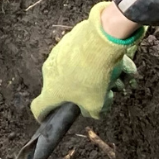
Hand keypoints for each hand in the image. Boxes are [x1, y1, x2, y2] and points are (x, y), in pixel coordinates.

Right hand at [30, 2, 140, 120]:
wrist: (99, 39)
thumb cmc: (93, 76)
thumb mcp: (97, 103)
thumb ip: (92, 111)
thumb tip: (91, 111)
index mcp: (52, 91)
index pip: (39, 107)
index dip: (43, 115)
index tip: (47, 119)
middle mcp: (49, 72)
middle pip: (66, 87)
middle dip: (86, 91)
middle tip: (105, 92)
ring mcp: (58, 54)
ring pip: (79, 70)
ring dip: (97, 76)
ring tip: (120, 77)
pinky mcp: (69, 40)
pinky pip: (86, 55)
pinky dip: (99, 60)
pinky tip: (119, 61)